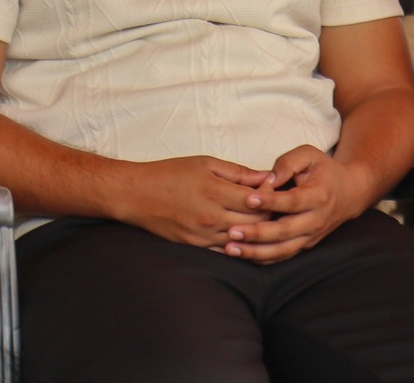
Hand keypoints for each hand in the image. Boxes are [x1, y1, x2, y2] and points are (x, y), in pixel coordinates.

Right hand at [112, 155, 273, 249]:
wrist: (136, 195)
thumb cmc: (170, 174)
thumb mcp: (206, 163)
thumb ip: (239, 172)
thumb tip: (267, 177)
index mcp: (216, 193)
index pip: (258, 200)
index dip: (272, 195)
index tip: (275, 187)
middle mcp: (212, 217)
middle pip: (256, 221)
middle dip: (270, 213)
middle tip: (277, 204)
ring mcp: (204, 235)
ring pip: (244, 238)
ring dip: (258, 230)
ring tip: (265, 218)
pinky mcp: (197, 246)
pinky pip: (227, 249)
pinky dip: (241, 243)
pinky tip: (247, 234)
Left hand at [218, 146, 369, 262]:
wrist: (349, 193)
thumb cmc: (325, 171)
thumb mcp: (310, 155)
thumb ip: (288, 162)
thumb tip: (267, 179)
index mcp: (319, 195)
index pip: (292, 201)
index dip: (270, 202)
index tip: (248, 199)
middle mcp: (316, 220)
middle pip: (285, 231)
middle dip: (257, 233)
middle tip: (232, 231)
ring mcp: (311, 236)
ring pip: (282, 250)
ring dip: (256, 252)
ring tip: (231, 248)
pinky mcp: (305, 245)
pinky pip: (282, 256)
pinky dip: (262, 259)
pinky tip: (242, 255)